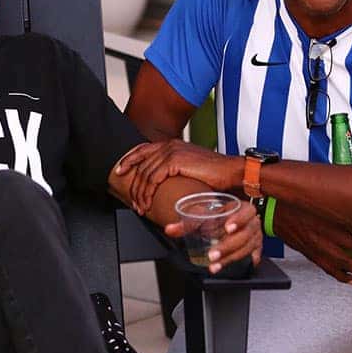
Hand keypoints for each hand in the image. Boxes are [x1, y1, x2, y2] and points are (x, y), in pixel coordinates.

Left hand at [116, 140, 242, 213]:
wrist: (232, 172)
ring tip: (141, 208)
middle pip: (140, 164)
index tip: (119, 171)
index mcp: (172, 145)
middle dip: (134, 186)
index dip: (129, 161)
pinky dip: (147, 193)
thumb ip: (176, 170)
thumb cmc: (216, 174)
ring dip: (140, 193)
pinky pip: (152, 179)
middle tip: (134, 202)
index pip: (142, 150)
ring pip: (145, 174)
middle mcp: (169, 145)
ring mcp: (171, 151)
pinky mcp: (174, 161)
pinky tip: (148, 203)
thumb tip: (165, 181)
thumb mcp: (191, 169)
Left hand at [163, 200, 261, 274]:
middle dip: (227, 246)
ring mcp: (256, 236)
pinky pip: (253, 257)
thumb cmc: (217, 218)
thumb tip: (169, 230)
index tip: (227, 228)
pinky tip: (233, 266)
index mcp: (242, 208)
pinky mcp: (256, 249)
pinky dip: (245, 262)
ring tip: (215, 265)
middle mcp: (252, 222)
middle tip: (212, 255)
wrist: (225, 222)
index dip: (238, 220)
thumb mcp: (203, 217)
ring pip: (247, 248)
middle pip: (244, 235)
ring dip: (230, 258)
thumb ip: (185, 224)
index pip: (246, 212)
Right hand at [271, 202, 351, 283]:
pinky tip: (350, 280)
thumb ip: (341, 207)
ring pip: (342, 264)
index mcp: (329, 221)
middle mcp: (324, 237)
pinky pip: (327, 269)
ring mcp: (316, 248)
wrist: (274, 212)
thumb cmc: (298, 203)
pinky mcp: (310, 254)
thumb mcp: (321, 201)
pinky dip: (341, 276)